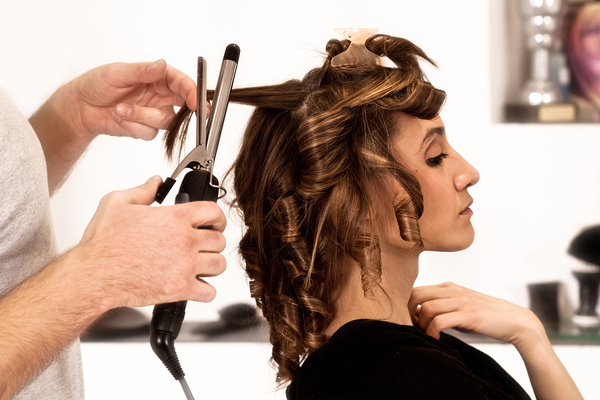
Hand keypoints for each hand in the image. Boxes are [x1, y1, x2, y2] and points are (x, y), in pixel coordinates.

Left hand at [67, 59, 200, 139]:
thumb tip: (161, 65)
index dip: (193, 92)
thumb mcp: (117, 73)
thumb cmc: (97, 84)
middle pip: (184, 105)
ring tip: (120, 109)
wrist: (81, 108)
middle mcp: (160, 96)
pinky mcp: (145, 128)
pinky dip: (133, 126)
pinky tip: (118, 117)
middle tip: (187, 111)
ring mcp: (154, 113)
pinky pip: (150, 133)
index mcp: (158, 78)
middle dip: (189, 111)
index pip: (182, 83)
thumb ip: (142, 71)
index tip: (195, 102)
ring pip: (165, 122)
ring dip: (142, 117)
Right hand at [75, 175, 226, 308]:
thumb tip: (156, 182)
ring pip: (219, 265)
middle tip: (204, 246)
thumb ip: (142, 190)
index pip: (214, 212)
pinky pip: (209, 291)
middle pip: (219, 240)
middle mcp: (184, 240)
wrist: (93, 276)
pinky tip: (196, 285)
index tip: (215, 223)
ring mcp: (185, 265)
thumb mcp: (117, 203)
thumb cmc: (103, 244)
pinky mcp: (181, 288)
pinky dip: (206, 290)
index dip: (217, 218)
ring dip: (212, 265)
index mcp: (174, 218)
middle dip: (212, 242)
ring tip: (201, 265)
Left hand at [408, 282, 542, 347]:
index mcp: (448, 287)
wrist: (516, 322)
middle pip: (414, 294)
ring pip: (425, 308)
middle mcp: (452, 290)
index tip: (409, 321)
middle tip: (412, 328)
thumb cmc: (485, 318)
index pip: (415, 289)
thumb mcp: (459, 309)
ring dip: (420, 325)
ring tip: (426, 335)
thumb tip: (417, 317)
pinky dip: (432, 332)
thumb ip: (441, 309)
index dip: (406, 306)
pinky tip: (436, 340)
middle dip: (407, 313)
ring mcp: (460, 300)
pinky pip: (439, 321)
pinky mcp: (468, 314)